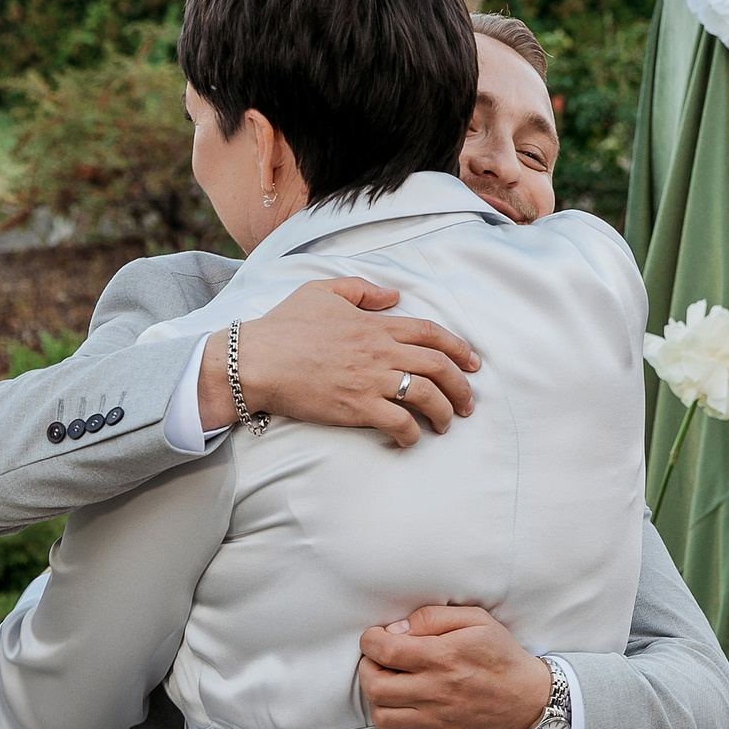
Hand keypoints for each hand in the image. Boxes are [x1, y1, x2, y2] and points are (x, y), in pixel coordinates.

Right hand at [196, 277, 479, 448]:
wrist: (257, 360)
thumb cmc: (284, 326)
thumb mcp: (321, 291)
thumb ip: (360, 289)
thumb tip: (392, 296)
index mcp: (376, 325)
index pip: (432, 333)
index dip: (459, 348)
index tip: (472, 364)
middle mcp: (381, 352)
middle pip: (439, 367)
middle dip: (462, 387)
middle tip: (468, 403)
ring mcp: (371, 381)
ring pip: (427, 396)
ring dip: (444, 413)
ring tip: (446, 424)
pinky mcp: (357, 408)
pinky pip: (399, 423)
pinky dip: (411, 434)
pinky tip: (410, 439)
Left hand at [357, 604, 554, 728]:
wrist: (528, 701)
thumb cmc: (501, 657)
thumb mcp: (476, 621)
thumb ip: (433, 617)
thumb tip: (397, 628)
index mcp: (443, 657)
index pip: (385, 650)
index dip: (370, 640)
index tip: (377, 637)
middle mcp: (435, 690)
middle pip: (374, 684)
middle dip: (368, 667)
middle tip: (380, 660)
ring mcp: (433, 718)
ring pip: (380, 713)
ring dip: (375, 696)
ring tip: (389, 683)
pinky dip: (384, 725)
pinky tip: (396, 708)